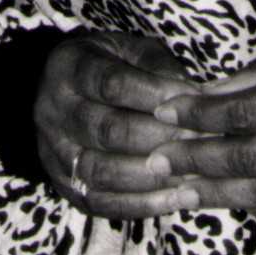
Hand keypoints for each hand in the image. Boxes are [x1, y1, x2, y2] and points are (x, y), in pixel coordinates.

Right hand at [36, 30, 215, 222]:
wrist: (67, 92)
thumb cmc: (112, 66)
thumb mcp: (131, 50)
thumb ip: (158, 66)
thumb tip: (193, 96)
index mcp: (69, 67)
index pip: (112, 83)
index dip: (156, 95)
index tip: (195, 101)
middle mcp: (52, 110)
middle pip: (108, 130)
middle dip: (161, 138)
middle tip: (203, 141)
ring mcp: (53, 151)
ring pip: (101, 172)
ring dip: (153, 176)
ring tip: (194, 173)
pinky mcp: (63, 184)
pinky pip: (99, 202)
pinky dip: (139, 204)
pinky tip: (175, 198)